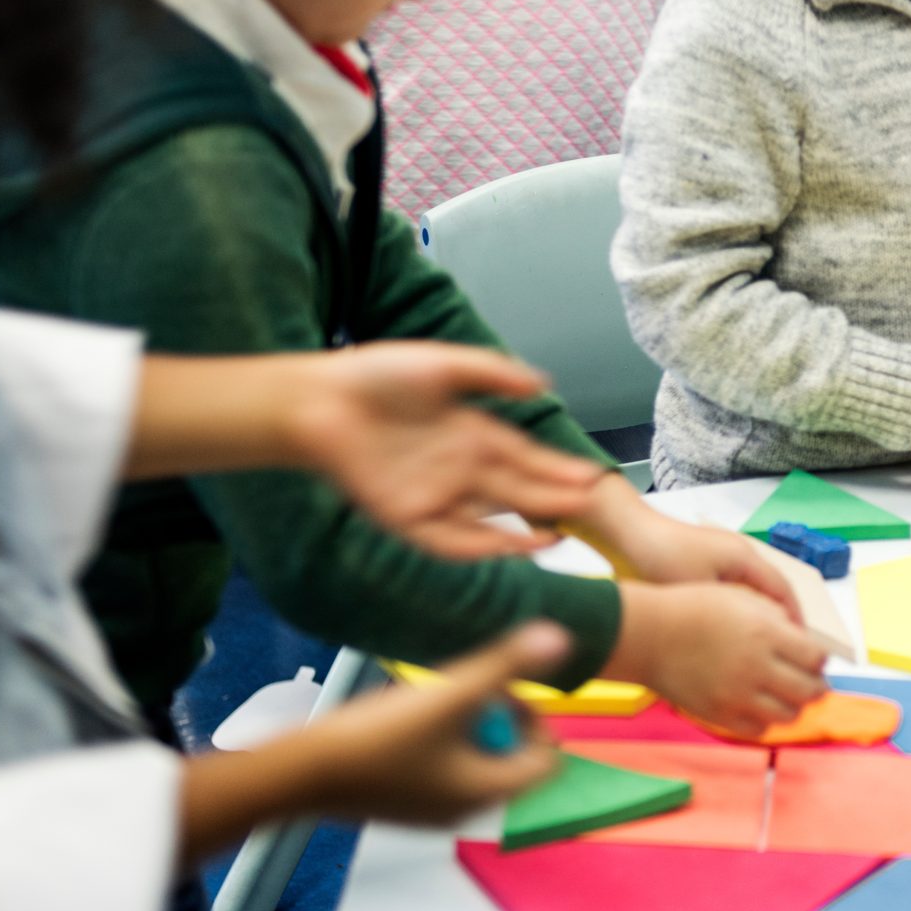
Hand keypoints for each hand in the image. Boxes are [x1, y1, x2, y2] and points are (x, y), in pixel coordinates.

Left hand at [284, 343, 602, 556]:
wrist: (319, 400)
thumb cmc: (375, 376)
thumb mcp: (444, 364)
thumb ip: (494, 373)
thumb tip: (544, 383)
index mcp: (471, 433)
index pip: (525, 456)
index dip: (558, 468)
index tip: (592, 477)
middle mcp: (459, 468)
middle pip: (517, 489)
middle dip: (554, 498)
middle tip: (592, 507)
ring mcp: (434, 494)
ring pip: (491, 518)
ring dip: (525, 529)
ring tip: (560, 535)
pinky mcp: (406, 516)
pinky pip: (451, 538)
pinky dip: (483, 546)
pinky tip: (511, 547)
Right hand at [295, 622, 567, 825]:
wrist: (301, 774)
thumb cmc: (377, 738)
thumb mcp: (451, 694)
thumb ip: (505, 665)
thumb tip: (558, 638)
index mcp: (487, 793)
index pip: (545, 760)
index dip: (535, 719)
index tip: (504, 689)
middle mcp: (465, 811)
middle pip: (510, 760)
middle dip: (498, 718)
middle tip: (468, 687)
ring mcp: (431, 811)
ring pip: (473, 761)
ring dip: (466, 726)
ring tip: (436, 698)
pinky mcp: (401, 803)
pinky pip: (441, 769)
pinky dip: (438, 740)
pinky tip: (406, 716)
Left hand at [565, 476, 801, 623]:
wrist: (631, 532)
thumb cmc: (662, 558)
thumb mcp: (698, 592)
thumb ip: (728, 614)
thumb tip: (753, 638)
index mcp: (744, 558)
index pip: (783, 590)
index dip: (794, 619)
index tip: (799, 644)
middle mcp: (740, 552)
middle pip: (772, 588)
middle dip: (781, 618)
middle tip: (784, 648)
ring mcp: (724, 554)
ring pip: (753, 588)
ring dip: (760, 613)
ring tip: (762, 641)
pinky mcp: (707, 559)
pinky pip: (736, 584)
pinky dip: (742, 605)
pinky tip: (732, 624)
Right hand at [609, 582, 828, 735]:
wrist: (648, 635)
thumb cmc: (690, 609)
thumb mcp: (741, 598)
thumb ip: (776, 619)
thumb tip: (802, 639)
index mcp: (765, 633)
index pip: (816, 658)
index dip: (820, 660)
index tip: (816, 659)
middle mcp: (756, 667)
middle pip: (810, 691)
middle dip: (816, 687)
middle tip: (813, 683)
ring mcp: (738, 695)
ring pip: (789, 715)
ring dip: (794, 705)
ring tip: (787, 695)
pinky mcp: (720, 715)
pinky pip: (759, 729)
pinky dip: (766, 720)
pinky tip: (759, 705)